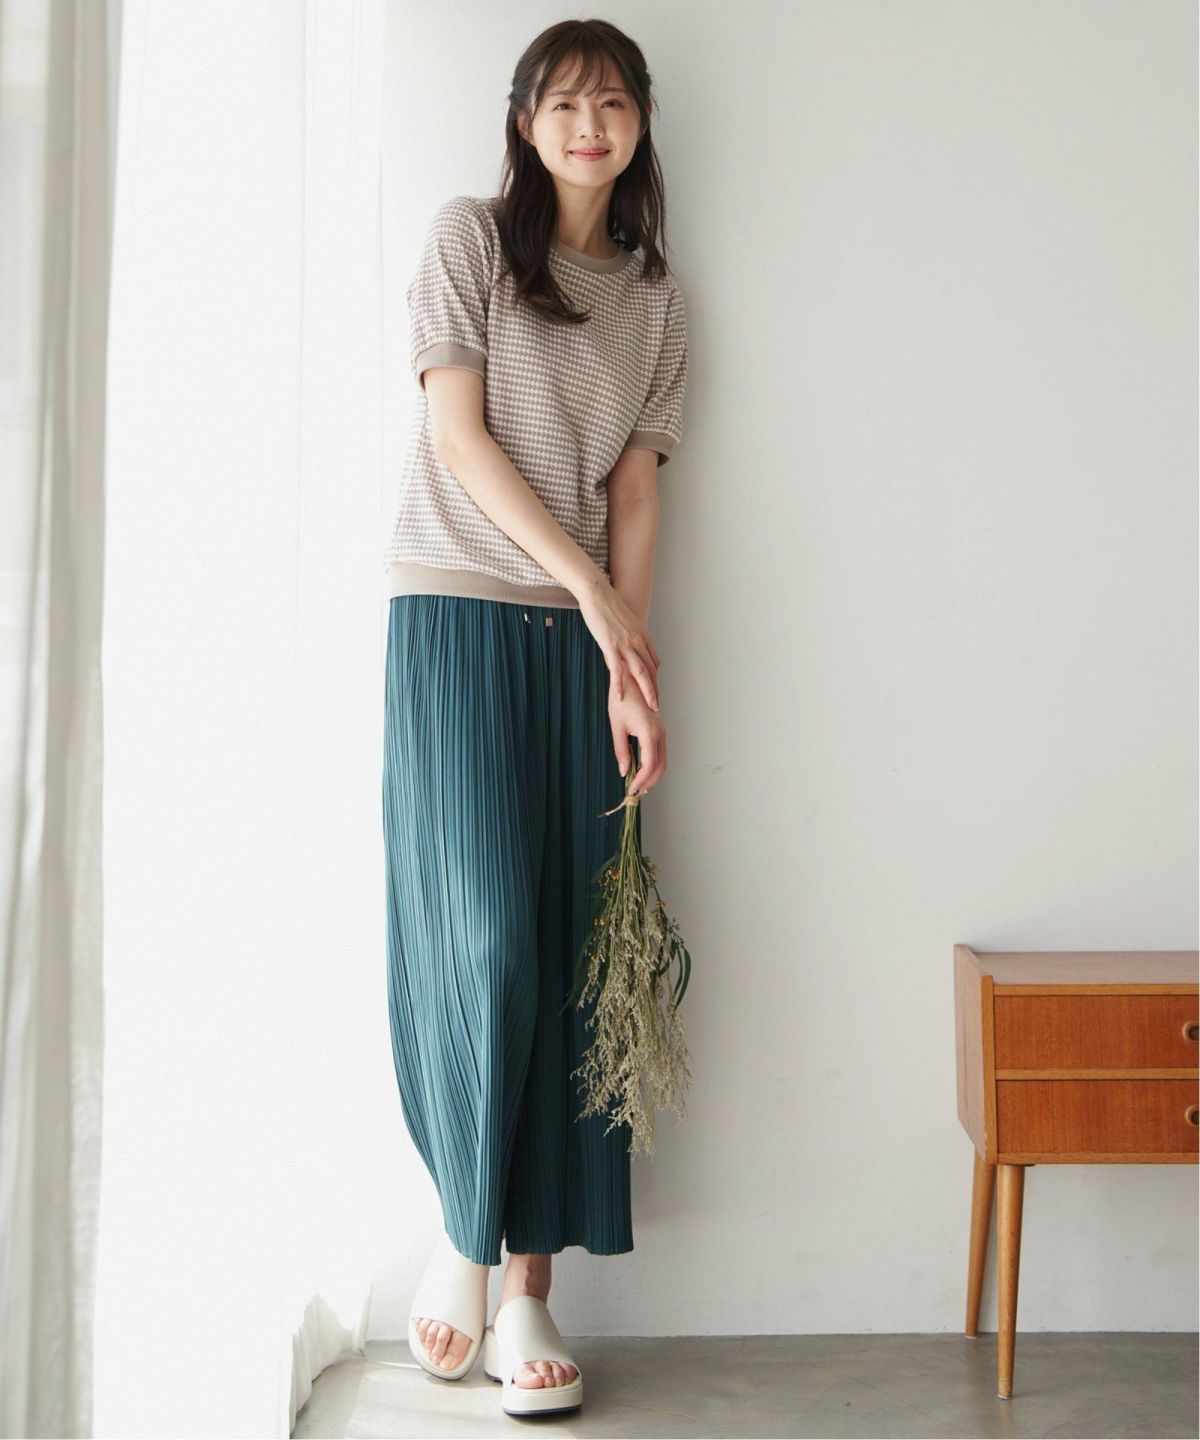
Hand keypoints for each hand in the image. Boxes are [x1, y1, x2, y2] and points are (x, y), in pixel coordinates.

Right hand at [576, 574, 660, 710]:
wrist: (597, 592)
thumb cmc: (607, 605)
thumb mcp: (624, 620)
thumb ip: (628, 633)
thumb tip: (625, 642)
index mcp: (642, 635)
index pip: (654, 661)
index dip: (655, 678)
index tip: (655, 690)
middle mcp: (638, 641)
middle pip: (651, 670)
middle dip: (655, 689)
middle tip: (657, 705)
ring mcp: (625, 644)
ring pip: (641, 673)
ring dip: (647, 692)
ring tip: (650, 706)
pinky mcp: (610, 645)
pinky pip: (617, 669)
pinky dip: (619, 685)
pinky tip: (619, 697)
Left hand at [609, 680, 666, 796]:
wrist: (629, 678)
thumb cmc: (621, 700)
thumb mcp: (617, 727)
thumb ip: (621, 751)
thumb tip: (625, 771)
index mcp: (649, 732)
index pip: (649, 764)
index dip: (641, 780)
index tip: (630, 789)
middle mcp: (659, 732)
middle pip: (661, 765)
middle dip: (650, 782)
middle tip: (635, 792)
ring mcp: (661, 730)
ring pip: (663, 760)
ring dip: (653, 775)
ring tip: (638, 784)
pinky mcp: (659, 729)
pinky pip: (661, 751)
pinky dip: (654, 764)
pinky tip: (641, 770)